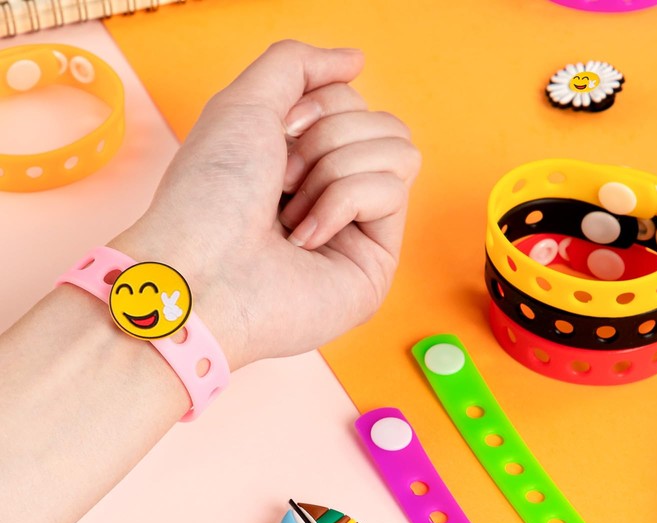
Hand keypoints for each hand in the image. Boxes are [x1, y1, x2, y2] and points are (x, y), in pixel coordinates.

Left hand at [109, 40, 420, 370]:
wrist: (201, 272)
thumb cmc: (209, 196)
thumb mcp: (244, 103)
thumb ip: (297, 64)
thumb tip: (357, 59)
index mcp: (305, 159)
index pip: (355, 103)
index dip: (319, 106)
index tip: (279, 134)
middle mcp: (337, 193)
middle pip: (384, 123)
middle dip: (328, 138)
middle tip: (283, 179)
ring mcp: (360, 231)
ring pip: (398, 153)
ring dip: (332, 171)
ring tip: (289, 215)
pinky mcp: (377, 264)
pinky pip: (392, 192)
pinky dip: (341, 204)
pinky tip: (304, 240)